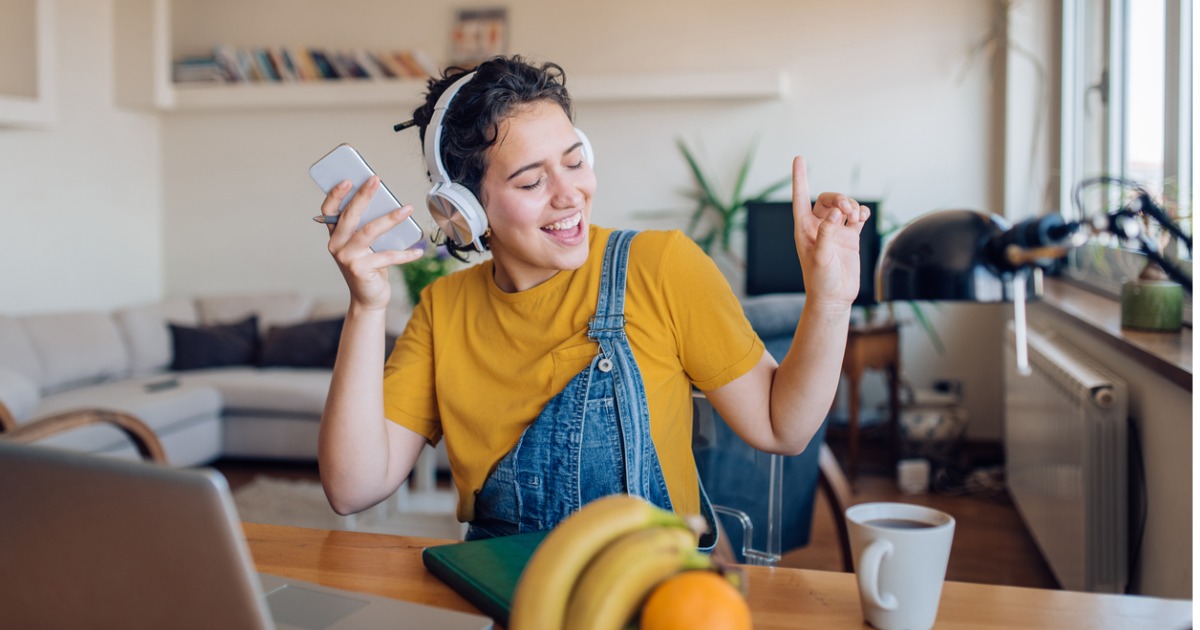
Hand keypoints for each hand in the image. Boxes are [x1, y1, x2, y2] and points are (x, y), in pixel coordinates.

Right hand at [320, 176, 423, 310]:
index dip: (336, 194)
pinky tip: (418, 250)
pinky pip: (387, 256)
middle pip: (350, 216)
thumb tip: (386, 204)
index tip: (348, 179)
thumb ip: (367, 228)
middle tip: (376, 180)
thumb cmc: (369, 268)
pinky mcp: (360, 269)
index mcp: (335, 236)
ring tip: (407, 209)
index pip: (329, 210)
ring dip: (391, 218)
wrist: (367, 298)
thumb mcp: (365, 246)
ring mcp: (347, 258)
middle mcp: (336, 245)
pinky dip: (405, 253)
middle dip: (363, 195)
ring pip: (369, 231)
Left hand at [790, 156, 869, 310]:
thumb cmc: (821, 280)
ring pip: (843, 206)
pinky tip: (863, 216)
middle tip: (847, 209)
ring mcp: (835, 231)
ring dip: (851, 205)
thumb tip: (836, 213)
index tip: (799, 158)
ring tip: (856, 215)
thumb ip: (827, 234)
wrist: (835, 297)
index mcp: (804, 229)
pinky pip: (856, 217)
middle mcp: (818, 227)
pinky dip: (861, 212)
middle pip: (827, 199)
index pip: (800, 197)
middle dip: (838, 198)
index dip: (800, 178)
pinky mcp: (850, 237)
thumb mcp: (821, 257)